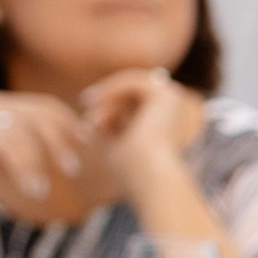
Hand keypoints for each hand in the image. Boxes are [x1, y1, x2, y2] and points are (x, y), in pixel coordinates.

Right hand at [0, 87, 96, 221]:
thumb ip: (24, 148)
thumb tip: (63, 155)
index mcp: (1, 106)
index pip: (43, 106)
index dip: (67, 122)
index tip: (86, 140)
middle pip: (38, 114)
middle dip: (61, 140)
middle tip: (73, 169)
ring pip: (24, 130)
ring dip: (41, 159)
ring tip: (44, 189)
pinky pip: (8, 146)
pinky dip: (25, 168)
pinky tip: (33, 188)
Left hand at [80, 68, 207, 195]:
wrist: (149, 176)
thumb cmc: (132, 169)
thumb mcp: (115, 144)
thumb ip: (108, 128)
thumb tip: (89, 117)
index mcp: (166, 120)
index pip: (135, 103)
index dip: (110, 105)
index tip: (90, 116)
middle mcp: (172, 108)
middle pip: (132, 91)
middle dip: (107, 96)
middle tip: (85, 100)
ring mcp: (172, 99)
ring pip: (131, 84)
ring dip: (108, 94)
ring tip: (91, 107)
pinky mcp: (165, 94)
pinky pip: (132, 81)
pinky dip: (112, 89)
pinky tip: (96, 101)